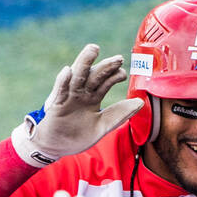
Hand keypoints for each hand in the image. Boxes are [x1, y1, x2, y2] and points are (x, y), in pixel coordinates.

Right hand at [11, 44, 143, 164]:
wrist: (55, 147)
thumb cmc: (77, 135)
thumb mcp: (103, 125)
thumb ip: (119, 114)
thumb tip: (140, 102)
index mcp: (92, 97)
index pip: (105, 82)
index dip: (114, 76)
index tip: (123, 73)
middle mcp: (81, 93)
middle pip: (94, 75)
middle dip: (106, 66)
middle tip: (119, 58)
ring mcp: (69, 97)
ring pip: (77, 76)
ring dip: (84, 62)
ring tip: (93, 49)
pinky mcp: (56, 104)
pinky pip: (60, 90)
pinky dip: (63, 80)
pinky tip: (68, 71)